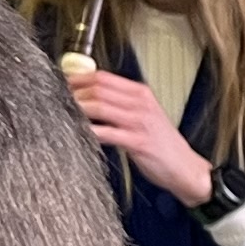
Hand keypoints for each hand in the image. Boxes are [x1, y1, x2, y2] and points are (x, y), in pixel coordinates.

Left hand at [70, 66, 216, 203]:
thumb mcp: (144, 116)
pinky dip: (91, 131)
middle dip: (75, 93)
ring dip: (79, 109)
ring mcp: (140, 122)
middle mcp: (141, 104)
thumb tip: (91, 98)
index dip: (79, 78)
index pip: (104, 77)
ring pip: (101, 107)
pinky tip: (80, 133)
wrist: (186, 168)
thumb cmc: (162, 145)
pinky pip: (108, 132)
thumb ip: (121, 105)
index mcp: (141, 94)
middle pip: (99, 89)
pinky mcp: (138, 142)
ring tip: (65, 114)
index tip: (63, 83)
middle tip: (58, 99)